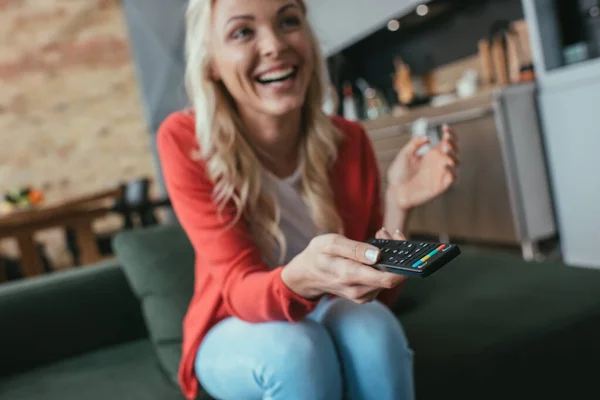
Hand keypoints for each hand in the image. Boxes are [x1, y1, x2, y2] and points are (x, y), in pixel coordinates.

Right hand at [281, 233, 406, 303]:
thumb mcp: (330, 243)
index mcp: (351, 276)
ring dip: (390, 257)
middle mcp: (360, 291)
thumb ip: (354, 249)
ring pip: (390, 278)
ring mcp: (364, 295)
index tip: (399, 242)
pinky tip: (376, 251)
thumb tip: (378, 255)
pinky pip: (383, 280)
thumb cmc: (318, 255)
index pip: (389, 278)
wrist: (307, 275)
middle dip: (395, 252)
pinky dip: (384, 264)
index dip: (402, 262)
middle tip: (385, 232)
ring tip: (380, 236)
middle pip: (393, 277)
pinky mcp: (367, 294)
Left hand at [387, 125, 459, 209]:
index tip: (444, 127)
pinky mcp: (441, 185)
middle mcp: (438, 163)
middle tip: (446, 138)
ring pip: (456, 162)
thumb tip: (427, 137)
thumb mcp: (405, 155)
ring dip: (453, 154)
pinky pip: (452, 177)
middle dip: (452, 142)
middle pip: (453, 150)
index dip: (449, 133)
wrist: (395, 192)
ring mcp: (440, 174)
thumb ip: (414, 144)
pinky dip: (451, 170)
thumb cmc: (399, 174)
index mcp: (432, 154)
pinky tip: (444, 164)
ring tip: (445, 148)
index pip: (446, 142)